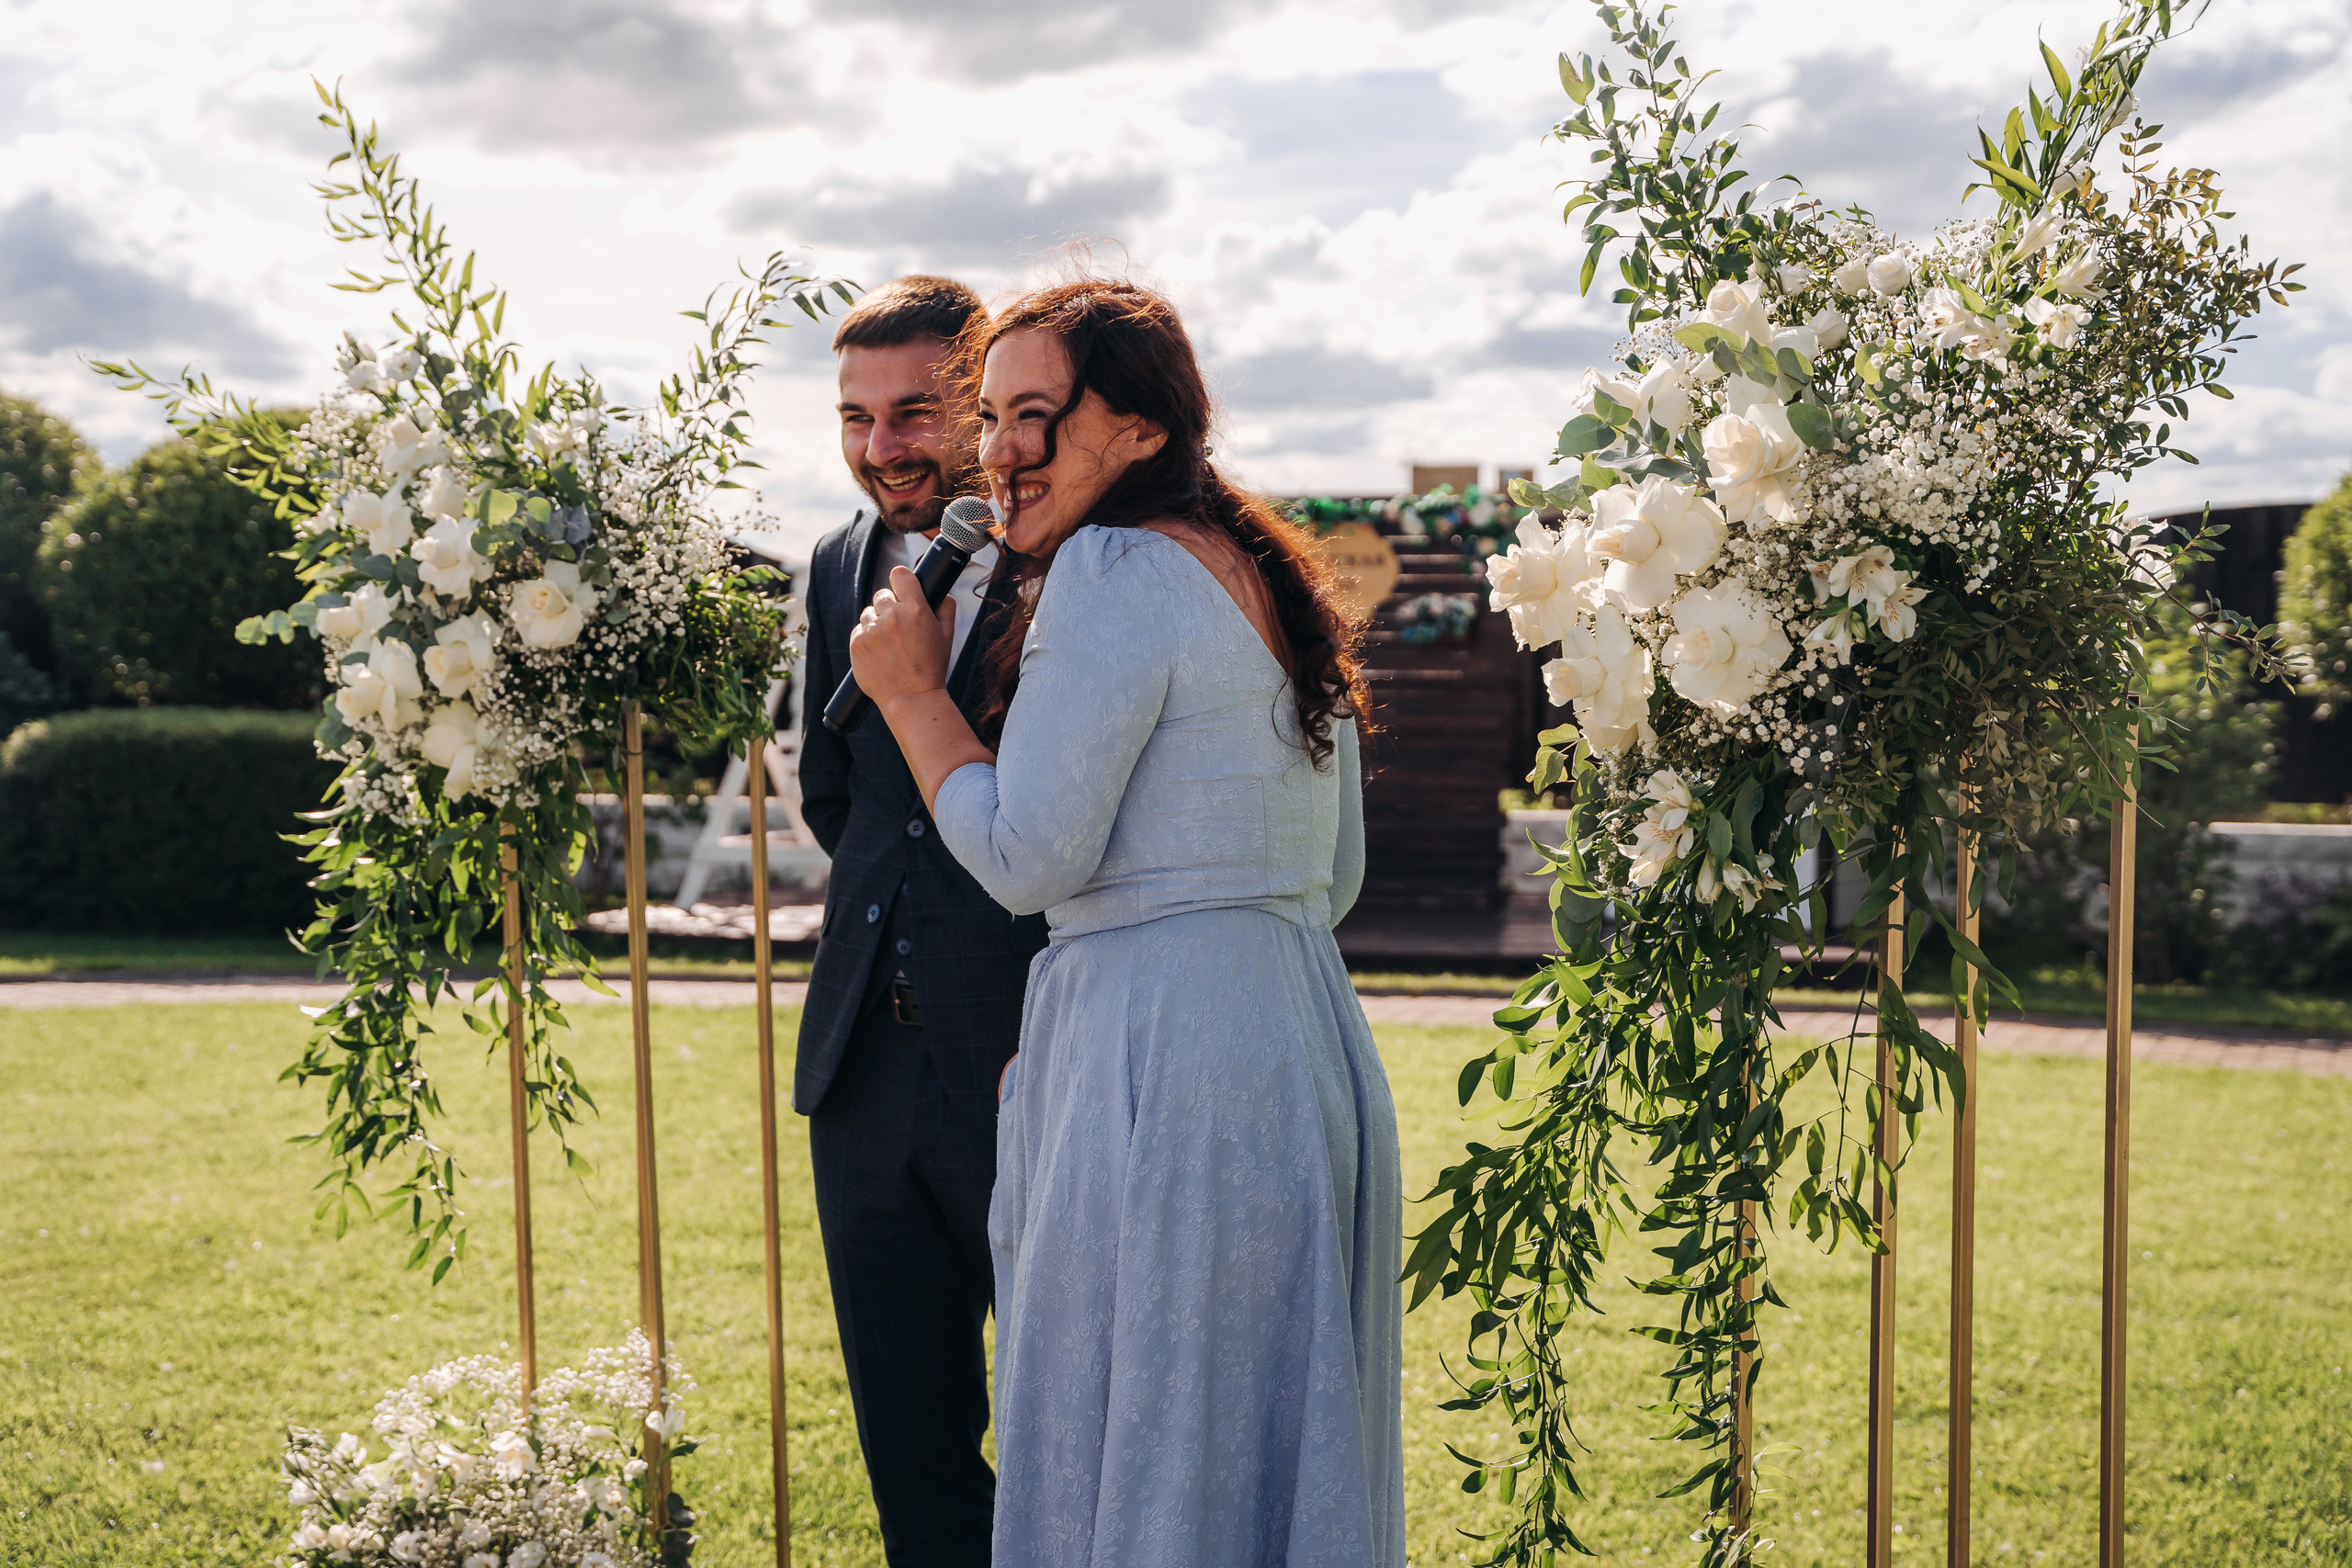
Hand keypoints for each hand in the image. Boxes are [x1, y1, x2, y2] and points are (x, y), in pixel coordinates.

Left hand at [848, 565, 957, 706]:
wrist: (911, 697)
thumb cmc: (931, 667)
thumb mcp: (947, 636)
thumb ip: (946, 609)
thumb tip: (942, 594)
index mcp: (916, 609)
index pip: (900, 575)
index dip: (900, 580)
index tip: (900, 587)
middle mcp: (892, 615)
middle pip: (882, 594)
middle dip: (888, 606)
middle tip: (898, 627)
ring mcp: (872, 629)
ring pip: (868, 613)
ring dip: (876, 623)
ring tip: (888, 645)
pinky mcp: (856, 643)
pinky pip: (858, 631)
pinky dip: (865, 639)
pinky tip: (878, 653)